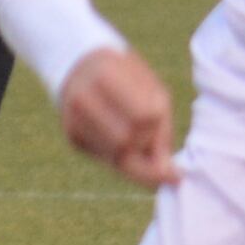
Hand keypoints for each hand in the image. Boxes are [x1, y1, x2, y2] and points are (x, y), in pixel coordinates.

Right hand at [57, 46, 177, 187]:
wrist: (83, 66)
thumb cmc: (129, 80)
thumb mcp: (153, 91)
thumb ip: (163, 132)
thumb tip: (173, 178)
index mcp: (105, 73)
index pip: (142, 116)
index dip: (157, 125)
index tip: (161, 121)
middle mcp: (82, 96)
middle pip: (127, 140)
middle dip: (145, 142)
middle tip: (149, 129)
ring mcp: (72, 118)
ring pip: (116, 155)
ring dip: (136, 153)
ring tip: (138, 134)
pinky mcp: (72, 136)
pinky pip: (106, 159)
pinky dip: (122, 154)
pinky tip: (121, 135)